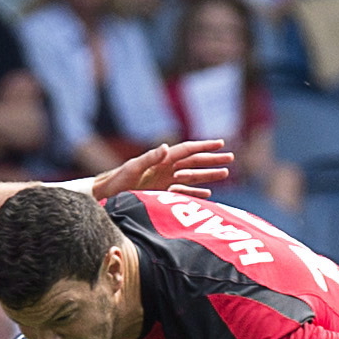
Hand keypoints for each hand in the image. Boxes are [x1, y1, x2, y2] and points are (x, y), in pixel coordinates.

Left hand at [94, 141, 232, 201]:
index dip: (204, 146)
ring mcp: (164, 180)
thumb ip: (149, 158)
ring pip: (191, 176)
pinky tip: (207, 194)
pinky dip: (195, 191)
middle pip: (193, 161)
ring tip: (225, 174)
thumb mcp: (133, 168)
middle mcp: (165, 168)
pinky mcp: (162, 193)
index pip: (187, 150)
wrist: (107, 195)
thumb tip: (165, 147)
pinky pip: (183, 191)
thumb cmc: (117, 180)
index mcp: (161, 159)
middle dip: (212, 160)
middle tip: (231, 158)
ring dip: (208, 175)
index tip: (220, 143)